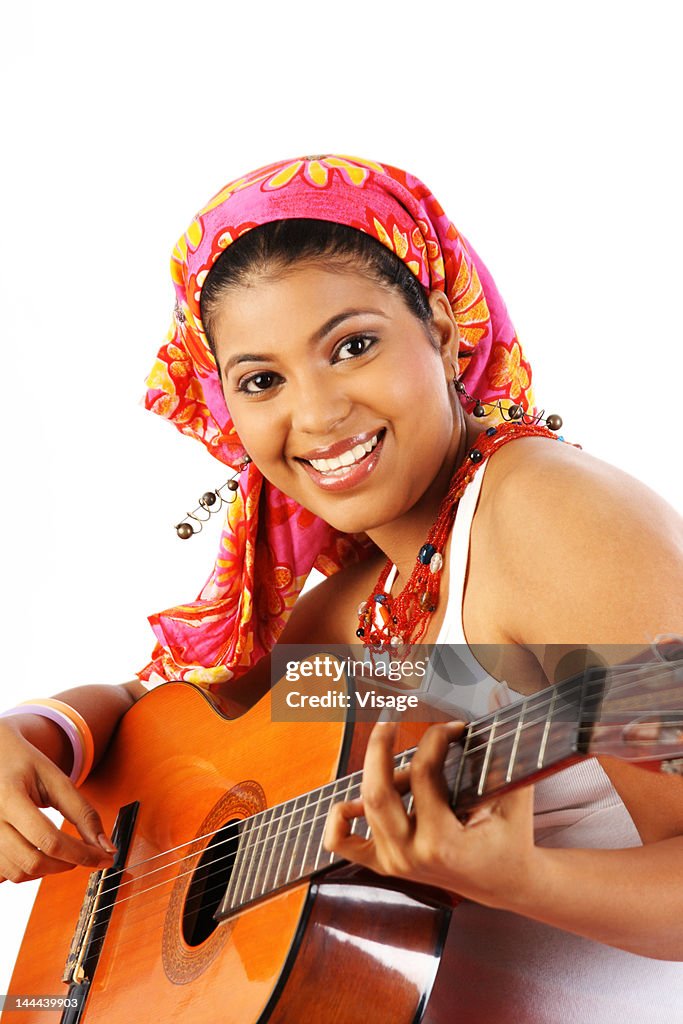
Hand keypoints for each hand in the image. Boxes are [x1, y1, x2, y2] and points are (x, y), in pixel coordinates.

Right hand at [0, 722, 115, 883]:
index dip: (82, 854)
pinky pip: (6, 874)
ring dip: (49, 870)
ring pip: (19, 873)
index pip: (49, 840)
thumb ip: (82, 812)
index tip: (104, 857)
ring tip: (64, 853)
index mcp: (9, 796)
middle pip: (33, 861)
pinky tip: (42, 854)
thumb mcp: (56, 779)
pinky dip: (29, 870)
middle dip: (68, 863)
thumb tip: (105, 846)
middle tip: (86, 853)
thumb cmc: (23, 763)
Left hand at [324, 720, 537, 908]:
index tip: (454, 727)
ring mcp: (392, 863)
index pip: (424, 774)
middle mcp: (410, 856)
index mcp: (443, 843)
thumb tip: (497, 692)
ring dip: (378, 773)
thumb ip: (503, 747)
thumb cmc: (512, 839)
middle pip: (377, 791)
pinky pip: (343, 842)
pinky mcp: (383, 864)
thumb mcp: (514, 795)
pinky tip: (355, 798)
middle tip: (391, 716)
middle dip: (380, 745)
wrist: (505, 886)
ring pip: (364, 806)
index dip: (437, 739)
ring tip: (405, 762)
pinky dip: (340, 816)